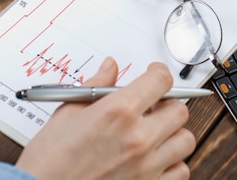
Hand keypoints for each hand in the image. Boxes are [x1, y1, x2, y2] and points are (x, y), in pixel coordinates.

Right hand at [16, 58, 195, 179]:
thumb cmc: (51, 159)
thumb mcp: (67, 112)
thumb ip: (95, 85)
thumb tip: (110, 68)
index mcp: (118, 112)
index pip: (160, 81)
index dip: (159, 72)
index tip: (155, 74)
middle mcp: (138, 138)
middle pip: (179, 110)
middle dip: (167, 103)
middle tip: (152, 104)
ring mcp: (147, 165)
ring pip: (185, 140)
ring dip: (173, 132)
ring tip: (155, 131)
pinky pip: (181, 171)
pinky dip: (173, 162)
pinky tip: (155, 157)